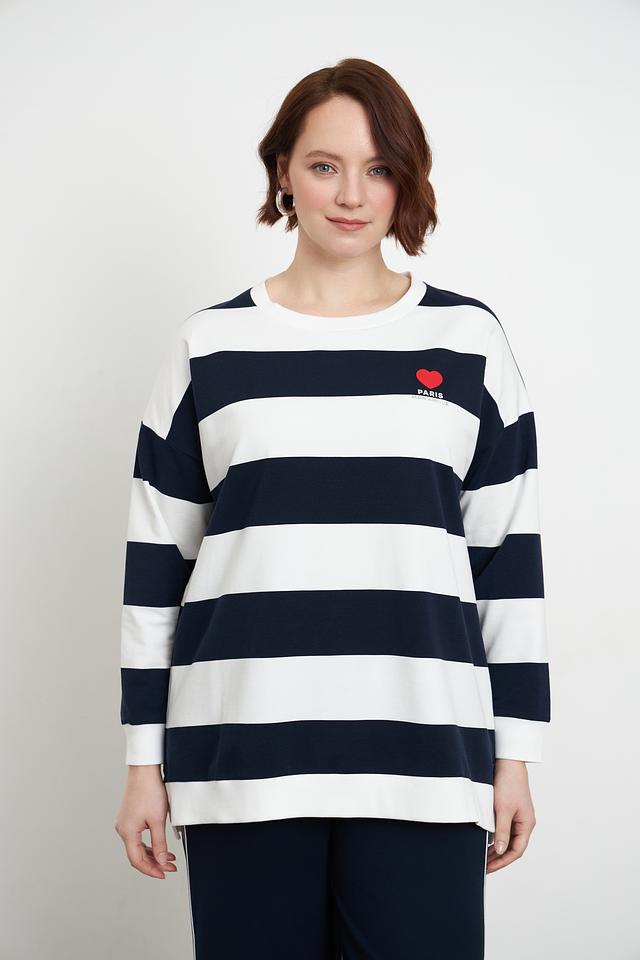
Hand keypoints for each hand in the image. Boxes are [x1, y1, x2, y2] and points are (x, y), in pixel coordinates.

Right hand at [114, 765, 177, 878]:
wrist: (144, 770)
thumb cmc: (150, 790)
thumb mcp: (158, 820)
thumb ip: (160, 843)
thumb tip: (162, 861)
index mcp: (127, 832)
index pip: (137, 860)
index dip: (151, 870)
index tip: (163, 874)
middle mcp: (123, 829)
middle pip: (137, 854)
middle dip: (154, 863)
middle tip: (170, 868)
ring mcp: (125, 823)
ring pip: (138, 846)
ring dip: (153, 853)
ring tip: (169, 858)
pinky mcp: (129, 817)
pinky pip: (137, 837)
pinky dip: (149, 843)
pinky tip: (159, 845)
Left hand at [486, 758, 535, 873]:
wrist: (508, 763)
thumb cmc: (508, 784)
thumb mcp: (503, 810)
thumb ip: (502, 831)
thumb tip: (500, 851)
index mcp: (526, 824)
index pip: (516, 851)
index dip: (502, 862)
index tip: (488, 868)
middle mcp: (524, 823)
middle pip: (512, 847)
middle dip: (499, 858)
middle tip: (483, 866)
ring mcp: (518, 817)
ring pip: (508, 838)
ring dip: (496, 848)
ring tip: (482, 857)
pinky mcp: (510, 810)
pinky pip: (504, 829)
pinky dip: (496, 837)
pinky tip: (485, 841)